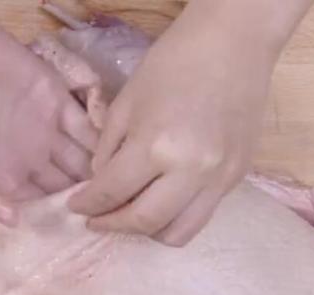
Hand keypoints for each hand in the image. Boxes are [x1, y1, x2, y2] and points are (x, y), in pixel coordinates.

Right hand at [0, 1, 96, 223]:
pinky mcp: (59, 102)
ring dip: (99, 174)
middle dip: (85, 199)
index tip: (80, 231)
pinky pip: (87, 128)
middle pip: (65, 186)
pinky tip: (114, 156)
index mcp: (3, 179)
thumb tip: (14, 223)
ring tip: (117, 188)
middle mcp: (28, 160)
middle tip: (109, 212)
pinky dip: (101, 142)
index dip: (58, 219)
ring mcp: (45, 131)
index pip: (38, 207)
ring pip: (81, 160)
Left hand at [69, 17, 274, 245]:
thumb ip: (108, 148)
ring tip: (132, 215)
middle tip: (97, 219)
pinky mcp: (237, 178)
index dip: (87, 204)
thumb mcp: (126, 102)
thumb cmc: (173, 63)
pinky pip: (202, 215)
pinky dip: (176, 216)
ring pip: (179, 233)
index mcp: (156, 147)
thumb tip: (101, 183)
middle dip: (113, 225)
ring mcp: (219, 179)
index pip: (112, 193)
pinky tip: (162, 199)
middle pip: (144, 222)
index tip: (76, 207)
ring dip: (148, 231)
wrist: (234, 43)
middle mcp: (190, 172)